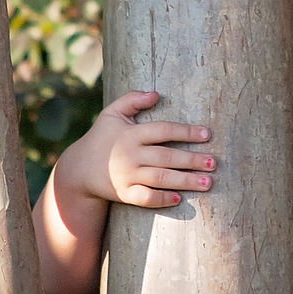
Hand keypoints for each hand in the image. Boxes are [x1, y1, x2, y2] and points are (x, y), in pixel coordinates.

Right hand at [63, 89, 215, 208]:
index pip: (164, 130)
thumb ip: (132, 99)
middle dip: (192, 160)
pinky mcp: (124, 194)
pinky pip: (144, 198)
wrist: (79, 170)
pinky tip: (178, 198)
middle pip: (166, 157)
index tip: (207, 134)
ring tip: (208, 182)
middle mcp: (130, 155)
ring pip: (160, 179)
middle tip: (213, 162)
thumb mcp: (112, 113)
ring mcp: (127, 176)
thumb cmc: (102, 137)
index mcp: (131, 133)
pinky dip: (160, 199)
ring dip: (185, 181)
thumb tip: (156, 94)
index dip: (186, 131)